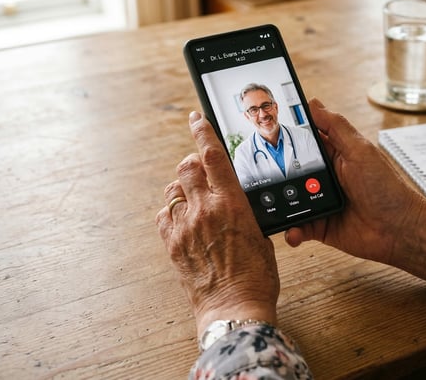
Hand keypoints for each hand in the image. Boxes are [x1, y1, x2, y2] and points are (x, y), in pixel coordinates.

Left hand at [156, 111, 278, 336]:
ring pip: (174, 189)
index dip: (202, 132)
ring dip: (184, 187)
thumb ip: (244, 211)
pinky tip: (186, 219)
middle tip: (202, 169)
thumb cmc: (256, 276)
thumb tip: (235, 199)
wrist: (234, 307)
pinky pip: (164, 214)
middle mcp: (204, 210)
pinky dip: (174, 210)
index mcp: (231, 204)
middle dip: (193, 162)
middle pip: (187, 167)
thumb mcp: (261, 235)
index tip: (197, 119)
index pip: (212, 156)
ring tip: (196, 198)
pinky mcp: (172, 244)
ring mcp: (185, 227)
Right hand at [285, 99, 425, 287]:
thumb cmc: (388, 189)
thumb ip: (336, 127)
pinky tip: (293, 232)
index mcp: (335, 154)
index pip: (305, 140)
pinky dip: (292, 231)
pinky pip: (299, 227)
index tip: (267, 133)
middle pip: (292, 171)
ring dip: (281, 206)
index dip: (287, 136)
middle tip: (262, 176)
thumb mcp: (360, 151)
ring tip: (273, 209)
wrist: (400, 230)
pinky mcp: (320, 226)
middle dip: (277, 174)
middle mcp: (326, 177)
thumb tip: (313, 103)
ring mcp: (321, 202)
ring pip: (290, 200)